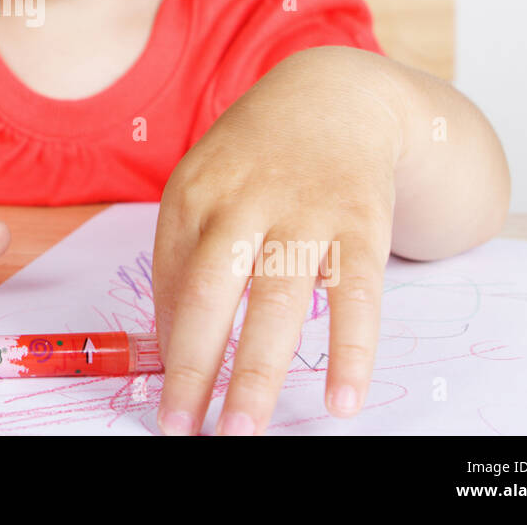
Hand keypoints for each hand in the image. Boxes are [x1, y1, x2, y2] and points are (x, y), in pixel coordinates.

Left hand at [153, 48, 404, 434]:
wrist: (336, 94)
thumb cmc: (256, 158)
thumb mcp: (205, 185)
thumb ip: (186, 255)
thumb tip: (168, 344)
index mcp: (194, 191)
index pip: (173, 279)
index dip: (166, 343)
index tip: (164, 398)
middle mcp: (246, 199)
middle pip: (214, 290)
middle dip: (195, 364)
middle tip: (182, 427)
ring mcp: (306, 210)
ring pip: (279, 300)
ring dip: (258, 372)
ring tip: (242, 431)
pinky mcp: (362, 223)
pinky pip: (357, 296)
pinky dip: (352, 353)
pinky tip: (342, 403)